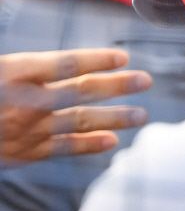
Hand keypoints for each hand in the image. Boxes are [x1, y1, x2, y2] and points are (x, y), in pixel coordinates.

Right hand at [0, 49, 150, 163]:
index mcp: (13, 73)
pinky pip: (62, 148)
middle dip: (118, 86)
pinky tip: (112, 141)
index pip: (66, 63)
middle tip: (146, 81)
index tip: (123, 56)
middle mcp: (24, 102)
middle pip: (82, 91)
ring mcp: (25, 130)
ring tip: (141, 115)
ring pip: (79, 121)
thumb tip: (59, 60)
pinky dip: (89, 145)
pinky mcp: (22, 154)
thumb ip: (26, 66)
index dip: (97, 58)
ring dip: (115, 118)